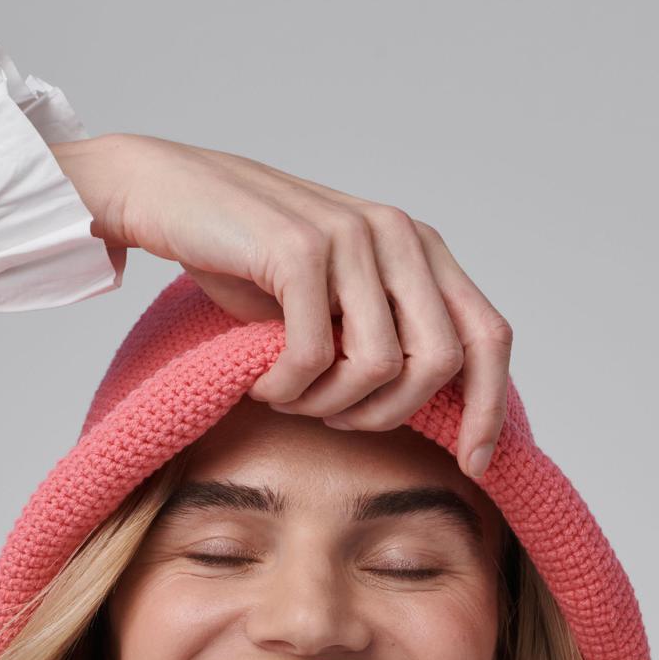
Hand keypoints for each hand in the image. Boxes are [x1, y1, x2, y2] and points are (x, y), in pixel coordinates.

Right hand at [50, 132, 510, 479]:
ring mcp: (353, 236)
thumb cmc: (249, 262)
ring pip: (378, 368)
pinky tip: (262, 382)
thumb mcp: (335, 305)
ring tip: (290, 395)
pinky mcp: (302, 248)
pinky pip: (313, 358)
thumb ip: (387, 338)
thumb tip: (442, 416)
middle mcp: (398, 234)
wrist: (169, 195)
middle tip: (334, 419)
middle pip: (440, 363)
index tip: (473, 464)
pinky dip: (285, 389)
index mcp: (419, 249)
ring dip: (328, 405)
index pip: (489, 335)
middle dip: (388, 415)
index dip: (489, 407)